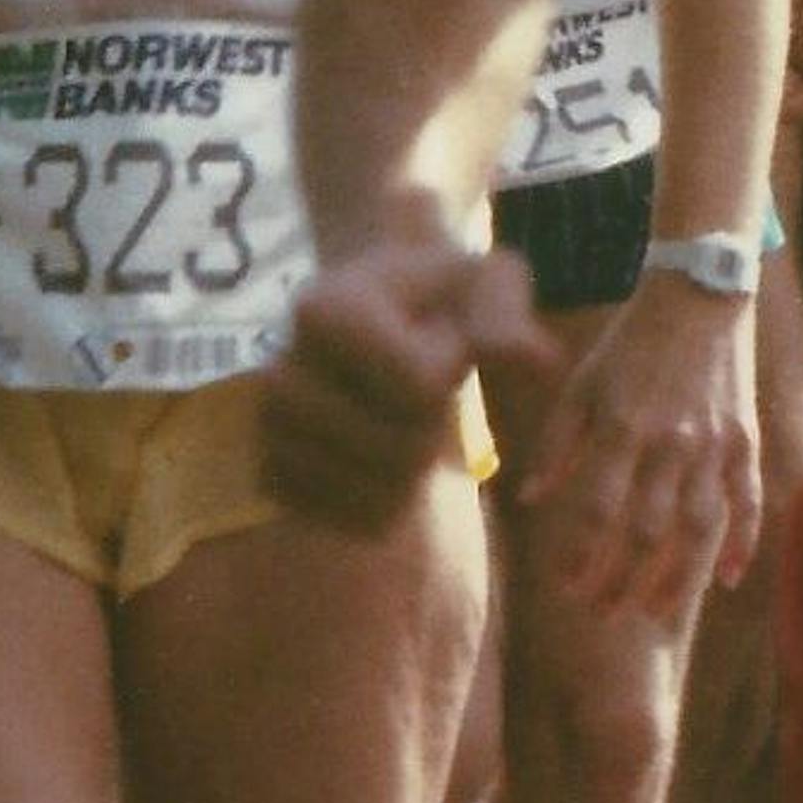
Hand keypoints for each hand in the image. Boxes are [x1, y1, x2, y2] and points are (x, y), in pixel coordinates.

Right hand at [262, 189, 553, 534]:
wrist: (368, 307)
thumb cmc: (437, 294)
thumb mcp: (482, 280)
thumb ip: (507, 314)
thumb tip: (534, 361)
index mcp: (322, 311)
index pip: (418, 389)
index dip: (450, 373)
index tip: (434, 339)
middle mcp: (279, 370)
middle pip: (398, 449)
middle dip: (433, 427)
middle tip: (419, 388)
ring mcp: (268, 428)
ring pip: (377, 493)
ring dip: (413, 470)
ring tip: (396, 418)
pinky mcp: (274, 475)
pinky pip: (355, 522)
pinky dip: (386, 503)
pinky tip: (380, 459)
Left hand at [521, 271, 759, 621]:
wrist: (697, 295)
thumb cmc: (629, 344)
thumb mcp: (582, 384)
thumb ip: (556, 443)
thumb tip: (529, 499)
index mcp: (621, 426)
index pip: (597, 511)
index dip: (581, 557)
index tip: (566, 589)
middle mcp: (669, 442)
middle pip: (647, 532)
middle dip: (622, 582)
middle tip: (602, 614)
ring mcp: (713, 445)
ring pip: (698, 530)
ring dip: (677, 580)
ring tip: (653, 614)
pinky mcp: (746, 441)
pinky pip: (748, 503)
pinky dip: (742, 544)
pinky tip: (728, 580)